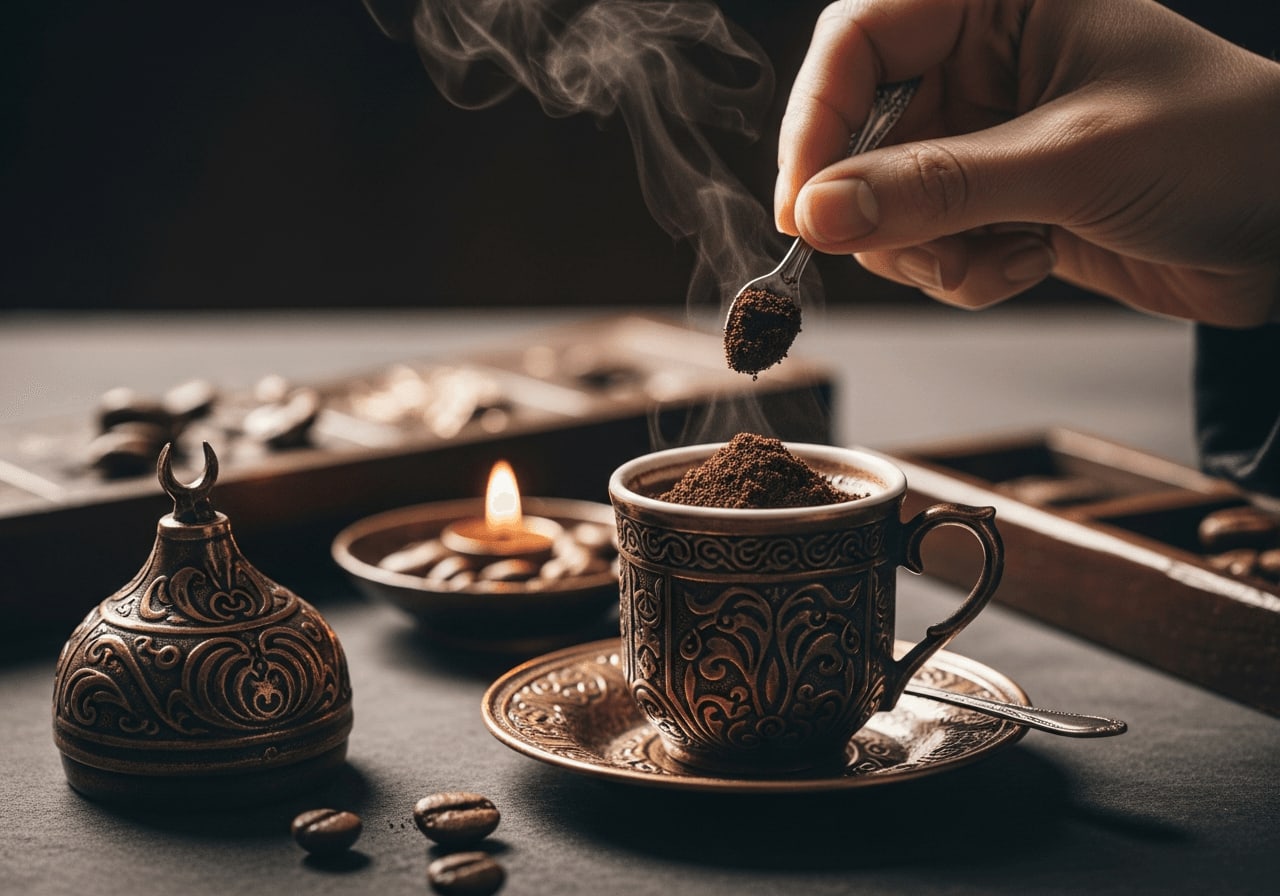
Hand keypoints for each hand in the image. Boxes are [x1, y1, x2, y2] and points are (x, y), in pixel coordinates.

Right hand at [775, 0, 1279, 325]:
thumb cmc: (1222, 147)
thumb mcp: (1071, 160)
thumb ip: (937, 187)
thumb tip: (818, 212)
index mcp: (995, 3)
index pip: (858, 43)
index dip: (816, 124)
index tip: (802, 207)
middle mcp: (981, 63)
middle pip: (858, 136)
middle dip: (881, 209)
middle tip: (922, 246)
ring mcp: (986, 136)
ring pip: (885, 205)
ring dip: (930, 250)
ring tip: (1005, 251)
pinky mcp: (997, 199)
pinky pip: (930, 244)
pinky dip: (964, 270)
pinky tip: (1031, 260)